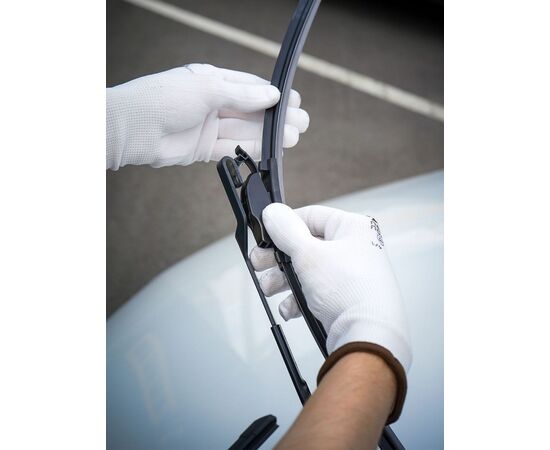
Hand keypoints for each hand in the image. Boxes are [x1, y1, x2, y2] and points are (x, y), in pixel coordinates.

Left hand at [106, 64, 309, 169]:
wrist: (131, 129)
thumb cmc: (162, 98)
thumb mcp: (207, 89)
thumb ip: (241, 94)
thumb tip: (272, 94)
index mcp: (212, 80)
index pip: (250, 86)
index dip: (273, 94)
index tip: (294, 101)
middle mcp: (212, 102)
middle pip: (251, 110)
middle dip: (277, 117)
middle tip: (302, 122)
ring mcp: (208, 126)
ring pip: (245, 130)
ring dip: (269, 135)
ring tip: (292, 137)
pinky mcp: (203, 148)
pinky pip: (233, 148)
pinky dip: (251, 149)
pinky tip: (270, 150)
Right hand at [250, 204, 411, 372]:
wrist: (367, 337)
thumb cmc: (350, 292)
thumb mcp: (309, 254)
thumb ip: (286, 231)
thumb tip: (273, 213)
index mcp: (353, 228)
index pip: (311, 216)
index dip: (285, 226)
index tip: (265, 237)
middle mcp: (354, 249)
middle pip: (305, 245)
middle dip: (278, 258)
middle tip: (260, 264)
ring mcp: (350, 275)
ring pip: (307, 270)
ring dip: (283, 280)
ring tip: (269, 289)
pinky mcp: (344, 299)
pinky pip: (315, 292)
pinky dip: (298, 299)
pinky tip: (289, 307)